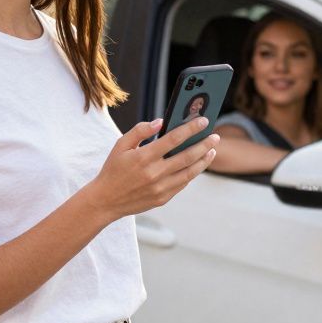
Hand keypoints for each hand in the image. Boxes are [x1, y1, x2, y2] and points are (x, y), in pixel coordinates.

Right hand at [83, 117, 219, 219]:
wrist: (106, 201)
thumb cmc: (113, 169)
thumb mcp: (121, 145)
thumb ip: (140, 131)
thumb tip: (160, 121)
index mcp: (144, 157)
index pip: (174, 139)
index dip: (191, 128)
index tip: (204, 121)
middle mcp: (154, 173)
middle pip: (187, 156)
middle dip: (204, 144)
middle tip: (215, 136)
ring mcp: (160, 188)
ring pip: (189, 172)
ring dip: (204, 160)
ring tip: (212, 150)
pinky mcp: (163, 198)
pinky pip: (182, 184)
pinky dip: (192, 173)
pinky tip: (198, 164)